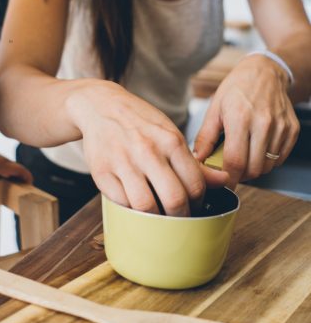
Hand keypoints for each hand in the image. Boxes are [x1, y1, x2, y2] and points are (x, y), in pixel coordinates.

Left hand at [0, 146, 32, 192]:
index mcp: (6, 166)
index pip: (22, 171)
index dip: (28, 178)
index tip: (30, 186)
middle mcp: (8, 165)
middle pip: (21, 173)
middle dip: (24, 182)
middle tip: (23, 193)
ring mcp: (5, 164)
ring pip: (16, 172)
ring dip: (18, 180)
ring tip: (15, 193)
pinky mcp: (1, 165)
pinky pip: (10, 172)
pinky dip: (11, 179)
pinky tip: (4, 187)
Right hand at [69, 81, 227, 216]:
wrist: (99, 106)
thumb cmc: (138, 121)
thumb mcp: (168, 132)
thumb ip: (193, 161)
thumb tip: (223, 180)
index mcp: (169, 140)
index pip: (195, 185)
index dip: (198, 203)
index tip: (193, 206)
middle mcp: (147, 150)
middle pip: (174, 200)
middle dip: (180, 217)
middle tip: (177, 217)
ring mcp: (122, 161)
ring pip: (145, 206)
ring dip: (154, 217)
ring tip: (156, 213)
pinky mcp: (101, 171)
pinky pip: (121, 203)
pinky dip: (130, 208)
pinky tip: (133, 201)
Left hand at [194, 53, 299, 187]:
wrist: (265, 73)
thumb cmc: (236, 89)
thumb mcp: (214, 108)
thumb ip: (206, 136)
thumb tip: (197, 158)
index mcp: (240, 118)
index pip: (235, 161)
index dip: (228, 178)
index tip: (222, 184)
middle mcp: (263, 124)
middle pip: (254, 168)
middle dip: (240, 175)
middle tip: (230, 168)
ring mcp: (280, 128)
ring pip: (268, 166)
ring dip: (254, 168)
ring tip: (243, 156)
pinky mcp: (292, 130)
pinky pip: (280, 158)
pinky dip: (268, 160)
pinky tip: (257, 148)